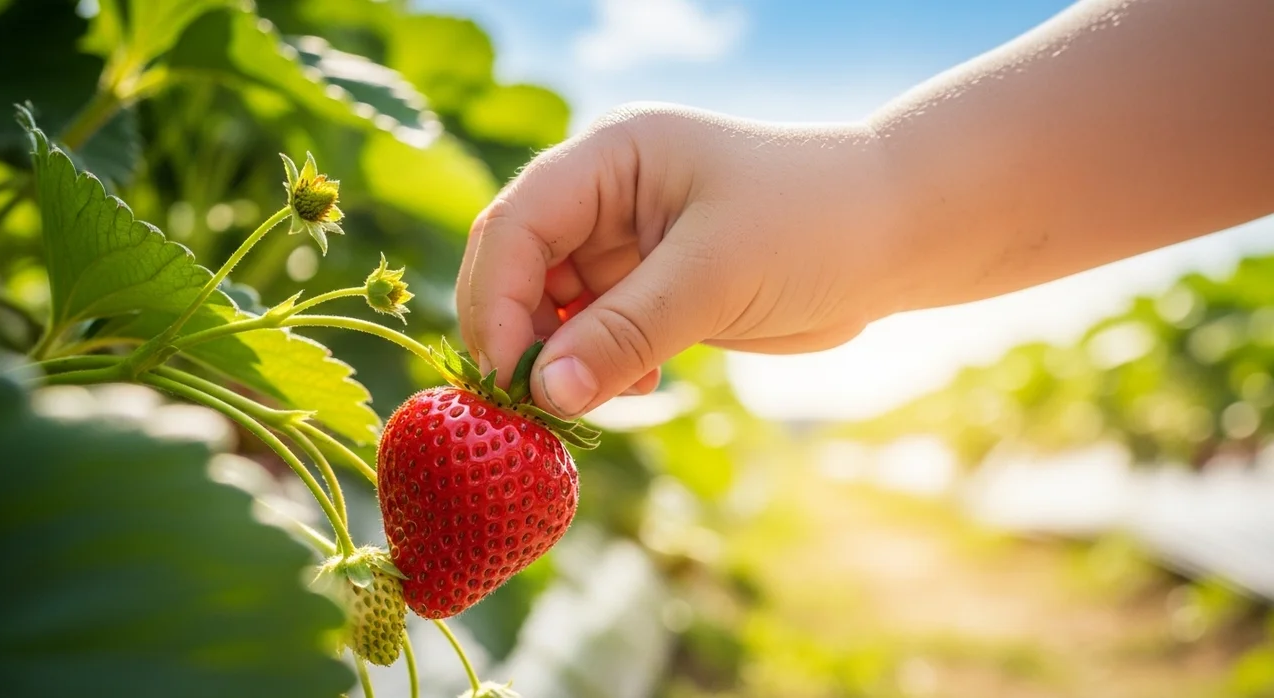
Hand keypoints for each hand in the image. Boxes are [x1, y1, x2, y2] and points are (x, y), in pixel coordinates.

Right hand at [457, 104, 904, 417]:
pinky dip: (597, 368)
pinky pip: (595, 335)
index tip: (509, 374)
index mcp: (610, 157)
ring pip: (553, 309)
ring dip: (560, 361)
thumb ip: (623, 333)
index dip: (499, 299)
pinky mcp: (651, 289)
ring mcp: (626, 244)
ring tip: (596, 399)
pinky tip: (634, 387)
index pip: (517, 223)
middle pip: (521, 267)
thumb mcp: (714, 275)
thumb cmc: (813, 223)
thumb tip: (543, 394)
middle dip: (520, 335)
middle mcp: (605, 196)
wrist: (896, 236)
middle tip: (535, 405)